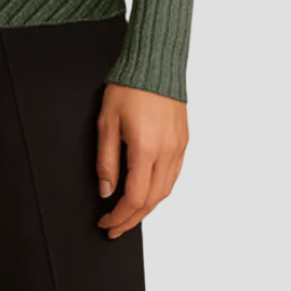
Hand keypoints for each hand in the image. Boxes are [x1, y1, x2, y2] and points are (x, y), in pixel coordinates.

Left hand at [95, 83, 187, 237]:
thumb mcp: (107, 122)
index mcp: (145, 149)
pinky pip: (174, 176)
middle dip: (132, 219)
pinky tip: (148, 192)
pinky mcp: (183, 141)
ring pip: (166, 191)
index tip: (106, 222)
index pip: (134, 198)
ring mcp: (178, 148)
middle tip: (115, 227)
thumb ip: (106, 160)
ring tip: (129, 214)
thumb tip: (106, 190)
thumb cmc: (129, 86)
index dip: (119, 216)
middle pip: (152, 200)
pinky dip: (160, 191)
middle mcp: (167, 152)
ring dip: (147, 208)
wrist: (155, 63)